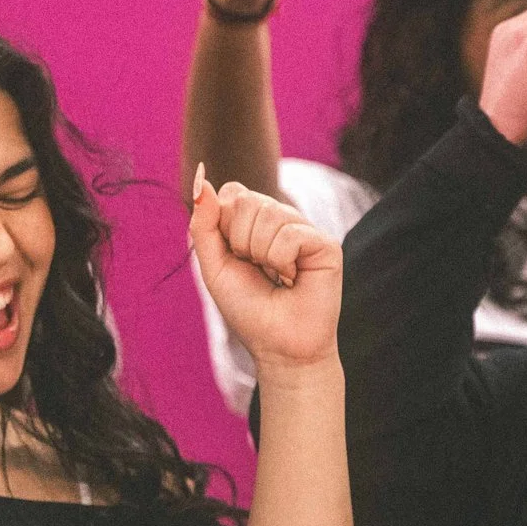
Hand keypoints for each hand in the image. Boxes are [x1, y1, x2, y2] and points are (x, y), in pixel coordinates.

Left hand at [189, 167, 340, 373]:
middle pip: (246, 200)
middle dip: (240, 242)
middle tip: (258, 269)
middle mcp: (282, 219)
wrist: (279, 347)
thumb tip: (200, 178)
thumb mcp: (214, 266)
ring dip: (261, 255)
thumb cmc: (249, 309)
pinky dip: (281, 262)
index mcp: (255, 221)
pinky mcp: (326, 243)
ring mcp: (305, 229)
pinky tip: (293, 279)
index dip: (224, 226)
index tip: (236, 257)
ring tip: (276, 276)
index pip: (231, 192)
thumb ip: (203, 224)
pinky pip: (290, 234)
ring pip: (269, 214)